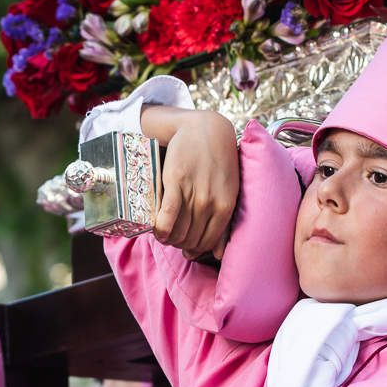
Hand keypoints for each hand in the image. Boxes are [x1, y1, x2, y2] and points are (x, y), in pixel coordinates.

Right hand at [145, 108, 238, 259]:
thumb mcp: (229, 193)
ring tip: (162, 233)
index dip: (193, 249)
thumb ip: (224, 224)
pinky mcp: (176, 183)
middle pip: (190, 240)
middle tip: (171, 238)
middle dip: (179, 244)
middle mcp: (211, 203)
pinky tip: (157, 230)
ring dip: (167, 238)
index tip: (184, 246)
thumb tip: (218, 255)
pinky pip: (167, 217)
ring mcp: (194, 193)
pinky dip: (161, 229)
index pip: (207, 243)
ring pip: (178, 232)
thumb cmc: (218, 164)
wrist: (206, 130)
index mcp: (225, 207)